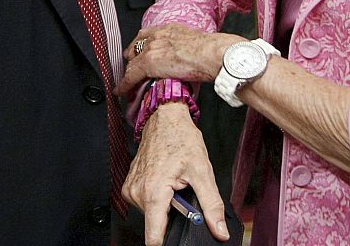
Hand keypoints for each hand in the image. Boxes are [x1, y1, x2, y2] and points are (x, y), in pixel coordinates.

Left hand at [117, 24, 241, 96]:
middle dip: (132, 60)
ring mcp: (152, 48)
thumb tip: (187, 59)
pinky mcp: (148, 62)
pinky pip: (131, 76)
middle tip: (132, 71)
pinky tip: (122, 92)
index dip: (139, 47)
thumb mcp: (195, 43)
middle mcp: (157, 35)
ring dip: (129, 74)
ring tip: (127, 85)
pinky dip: (125, 85)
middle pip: (135, 48)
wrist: (213, 54)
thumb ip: (185, 48)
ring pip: (132, 63)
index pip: (146, 35)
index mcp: (169, 29)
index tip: (137, 54)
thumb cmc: (212, 51)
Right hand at [123, 102, 230, 245]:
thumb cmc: (181, 138)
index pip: (154, 238)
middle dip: (173, 216)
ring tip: (174, 183)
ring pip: (151, 214)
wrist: (165, 117)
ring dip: (166, 205)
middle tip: (183, 193)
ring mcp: (131, 188)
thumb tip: (219, 230)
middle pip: (156, 224)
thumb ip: (211, 204)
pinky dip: (157, 197)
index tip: (181, 236)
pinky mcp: (130, 184)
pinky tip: (165, 179)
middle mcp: (138, 193)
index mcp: (153, 193)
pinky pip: (145, 202)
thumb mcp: (202, 171)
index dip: (169, 242)